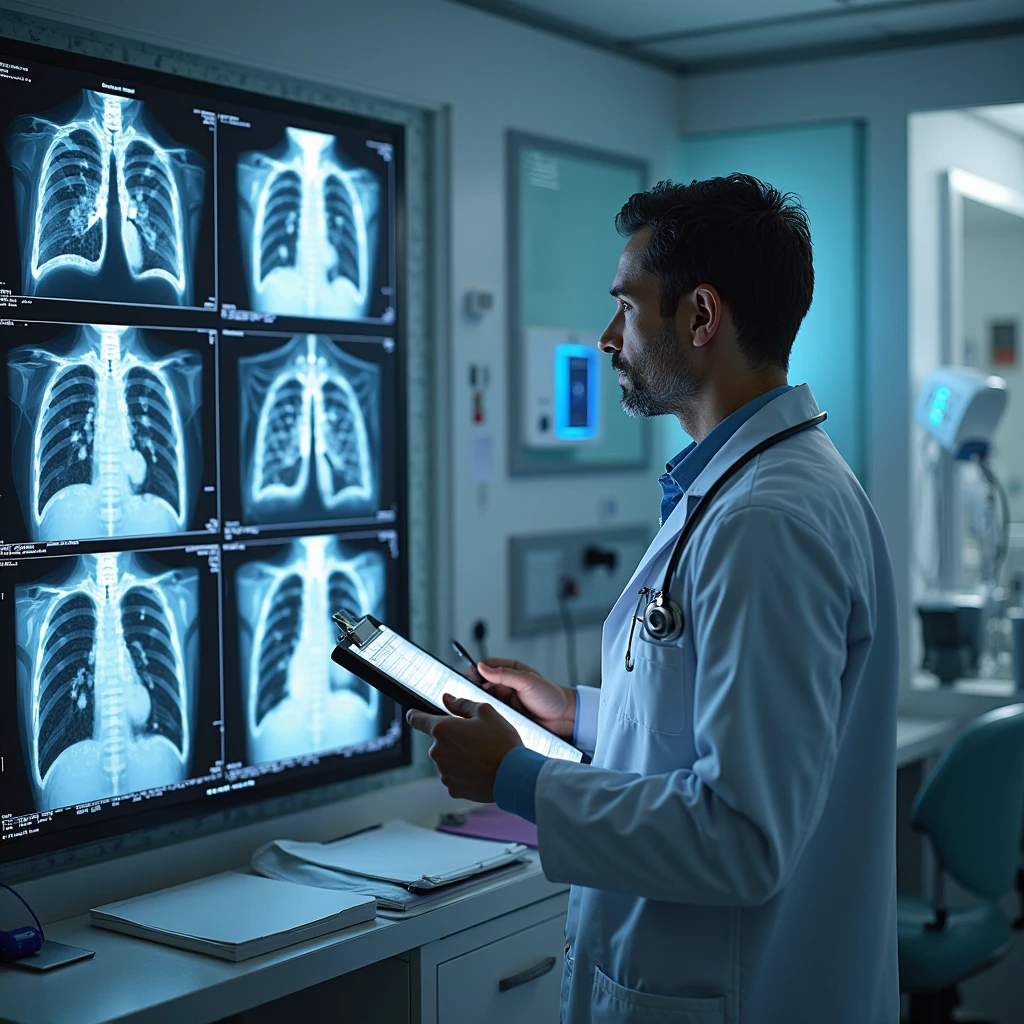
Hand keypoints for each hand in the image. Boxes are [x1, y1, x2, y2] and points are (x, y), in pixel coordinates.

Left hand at [407, 694, 522, 801]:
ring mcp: (444, 772)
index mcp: (442, 729)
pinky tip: (480, 769)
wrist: (514, 775)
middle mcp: (438, 751)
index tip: (413, 714)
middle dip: (453, 738)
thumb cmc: (501, 742)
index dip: (415, 715)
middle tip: (476, 739)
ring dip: (459, 756)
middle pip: (439, 741)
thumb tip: (447, 699)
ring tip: (482, 756)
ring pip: (448, 759)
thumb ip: (462, 704)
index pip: (417, 719)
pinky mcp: (452, 788)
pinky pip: (454, 776)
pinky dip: (464, 772)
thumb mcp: (486, 712)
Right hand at [475, 659, 575, 739]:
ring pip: (485, 698)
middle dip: (475, 686)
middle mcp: (506, 684)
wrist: (563, 718)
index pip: (487, 665)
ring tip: (476, 704)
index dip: (477, 670)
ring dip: (480, 700)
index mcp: (512, 670)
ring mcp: (505, 700)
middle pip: (482, 682)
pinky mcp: (506, 714)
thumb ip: (504, 674)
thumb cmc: (550, 696)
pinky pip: (491, 712)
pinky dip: (486, 712)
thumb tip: (482, 667)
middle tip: (470, 692)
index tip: (470, 676)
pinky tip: (484, 714)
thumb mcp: (527, 681)